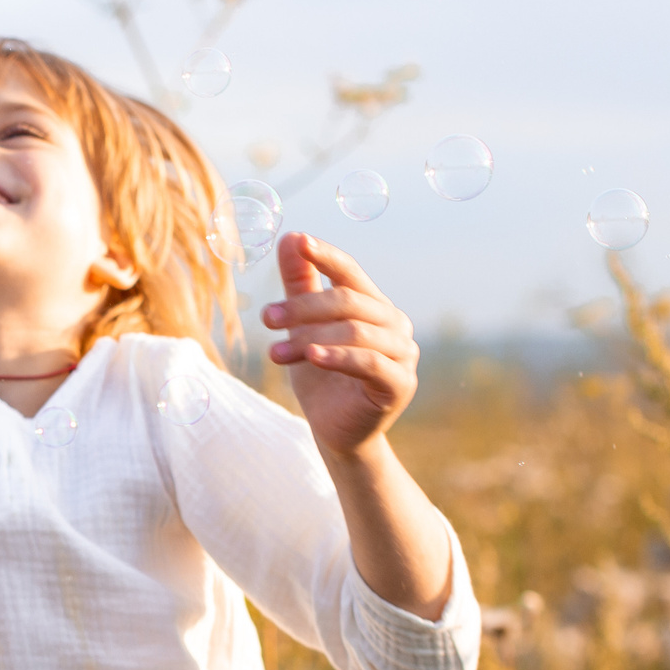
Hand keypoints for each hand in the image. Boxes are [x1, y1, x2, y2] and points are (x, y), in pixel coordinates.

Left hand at [262, 231, 418, 457]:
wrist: (335, 432)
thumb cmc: (321, 378)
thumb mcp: (303, 328)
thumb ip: (300, 285)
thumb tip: (290, 236)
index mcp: (374, 306)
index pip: (350, 272)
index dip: (325, 255)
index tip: (298, 240)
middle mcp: (394, 324)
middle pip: (348, 302)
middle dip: (303, 308)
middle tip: (266, 317)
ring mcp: (403, 354)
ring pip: (355, 331)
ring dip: (310, 338)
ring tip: (275, 352)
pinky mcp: (399, 384)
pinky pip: (369, 363)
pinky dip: (338, 357)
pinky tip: (312, 357)